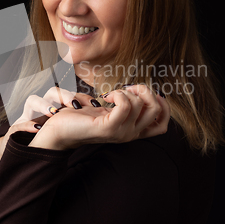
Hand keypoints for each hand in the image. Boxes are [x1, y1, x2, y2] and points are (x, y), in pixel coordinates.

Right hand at [0, 87, 97, 168]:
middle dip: (63, 96)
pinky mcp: (17, 129)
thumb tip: (103, 115)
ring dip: (43, 105)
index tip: (92, 104)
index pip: (68, 94)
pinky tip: (37, 128)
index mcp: (56, 106)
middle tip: (74, 105)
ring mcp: (28, 116)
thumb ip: (81, 120)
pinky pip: (18, 124)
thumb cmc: (49, 139)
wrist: (27, 152)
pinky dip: (27, 126)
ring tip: (53, 113)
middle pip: (51, 92)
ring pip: (32, 100)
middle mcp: (42, 107)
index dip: (79, 95)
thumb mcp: (66, 128)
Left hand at [29, 84, 169, 150]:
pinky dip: (118, 94)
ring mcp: (121, 133)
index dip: (164, 107)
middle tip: (127, 88)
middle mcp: (130, 134)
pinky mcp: (108, 128)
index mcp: (133, 131)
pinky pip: (125, 105)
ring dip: (126, 91)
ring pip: (139, 103)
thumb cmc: (84, 117)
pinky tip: (106, 97)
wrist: (60, 129)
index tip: (150, 94)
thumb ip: (128, 106)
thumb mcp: (110, 111)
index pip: (163, 126)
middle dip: (145, 91)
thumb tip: (142, 91)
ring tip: (111, 94)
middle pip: (155, 109)